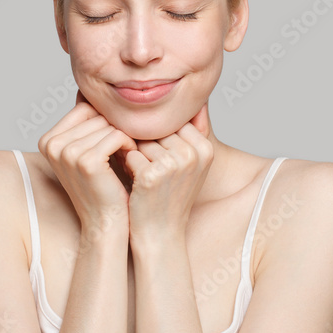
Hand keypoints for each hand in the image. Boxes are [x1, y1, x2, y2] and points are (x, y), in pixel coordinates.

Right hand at [37, 90, 137, 232]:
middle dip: (115, 127)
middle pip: (96, 114)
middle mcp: (52, 144)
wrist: (107, 222)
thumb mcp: (88, 150)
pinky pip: (117, 135)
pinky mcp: (87, 161)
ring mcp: (67, 153)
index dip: (105, 120)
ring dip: (125, 136)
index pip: (84, 108)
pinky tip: (130, 158)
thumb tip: (86, 90)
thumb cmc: (103, 185)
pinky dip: (129, 144)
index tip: (114, 140)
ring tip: (128, 154)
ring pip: (108, 124)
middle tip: (126, 148)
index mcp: (47, 139)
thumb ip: (86, 122)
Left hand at [120, 103, 213, 246]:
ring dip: (134, 153)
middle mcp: (194, 153)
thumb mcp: (185, 164)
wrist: (160, 234)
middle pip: (156, 130)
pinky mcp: (152, 174)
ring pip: (141, 140)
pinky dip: (127, 166)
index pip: (171, 123)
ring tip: (139, 174)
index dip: (157, 139)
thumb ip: (184, 133)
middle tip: (143, 165)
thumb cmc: (168, 196)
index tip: (156, 157)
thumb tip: (174, 99)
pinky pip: (130, 154)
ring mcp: (174, 163)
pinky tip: (135, 183)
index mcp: (205, 147)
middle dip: (144, 144)